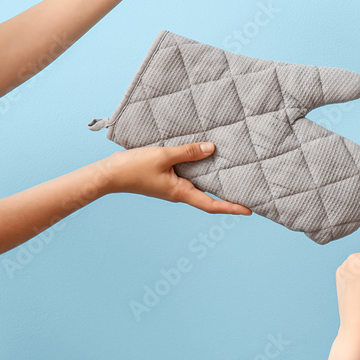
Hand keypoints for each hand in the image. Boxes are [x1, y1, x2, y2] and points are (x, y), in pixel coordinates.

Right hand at [103, 142, 250, 214]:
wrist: (108, 173)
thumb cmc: (133, 168)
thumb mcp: (163, 156)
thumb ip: (188, 152)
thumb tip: (212, 148)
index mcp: (181, 192)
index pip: (212, 204)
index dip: (232, 207)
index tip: (250, 210)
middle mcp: (179, 192)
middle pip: (209, 196)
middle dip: (229, 194)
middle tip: (249, 189)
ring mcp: (173, 186)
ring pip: (199, 184)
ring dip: (215, 180)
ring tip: (234, 171)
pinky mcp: (166, 179)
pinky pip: (189, 175)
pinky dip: (200, 169)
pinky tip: (206, 158)